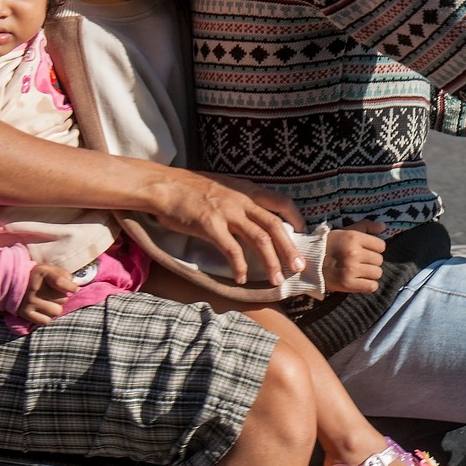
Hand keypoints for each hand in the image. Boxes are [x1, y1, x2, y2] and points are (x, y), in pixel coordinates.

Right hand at [17, 263, 76, 328]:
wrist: (13, 283)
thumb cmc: (38, 277)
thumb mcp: (50, 269)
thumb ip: (64, 275)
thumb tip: (75, 288)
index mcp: (42, 272)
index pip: (60, 282)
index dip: (71, 287)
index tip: (73, 289)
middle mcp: (34, 288)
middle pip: (63, 299)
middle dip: (61, 297)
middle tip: (51, 294)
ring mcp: (29, 301)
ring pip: (56, 311)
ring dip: (54, 308)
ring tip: (46, 302)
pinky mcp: (25, 313)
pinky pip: (46, 320)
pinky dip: (46, 317)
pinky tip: (41, 309)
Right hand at [150, 168, 304, 286]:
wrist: (163, 185)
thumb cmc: (190, 189)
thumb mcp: (224, 187)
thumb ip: (241, 199)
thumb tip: (255, 216)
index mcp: (247, 190)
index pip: (281, 202)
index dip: (296, 218)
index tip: (302, 234)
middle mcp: (241, 200)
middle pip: (274, 225)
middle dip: (290, 248)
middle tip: (300, 267)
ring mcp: (226, 212)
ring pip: (259, 239)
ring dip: (271, 261)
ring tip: (276, 279)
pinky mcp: (210, 225)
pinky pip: (231, 249)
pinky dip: (239, 266)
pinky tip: (242, 278)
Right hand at [324, 221, 387, 293]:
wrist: (308, 262)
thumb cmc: (329, 245)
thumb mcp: (345, 231)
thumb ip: (365, 226)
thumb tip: (384, 226)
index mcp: (353, 238)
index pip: (381, 246)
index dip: (375, 248)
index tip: (366, 250)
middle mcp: (353, 253)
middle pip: (379, 260)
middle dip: (372, 261)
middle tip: (360, 261)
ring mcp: (351, 269)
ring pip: (377, 273)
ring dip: (370, 273)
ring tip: (360, 271)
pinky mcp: (347, 284)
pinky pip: (372, 286)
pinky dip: (368, 285)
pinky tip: (360, 281)